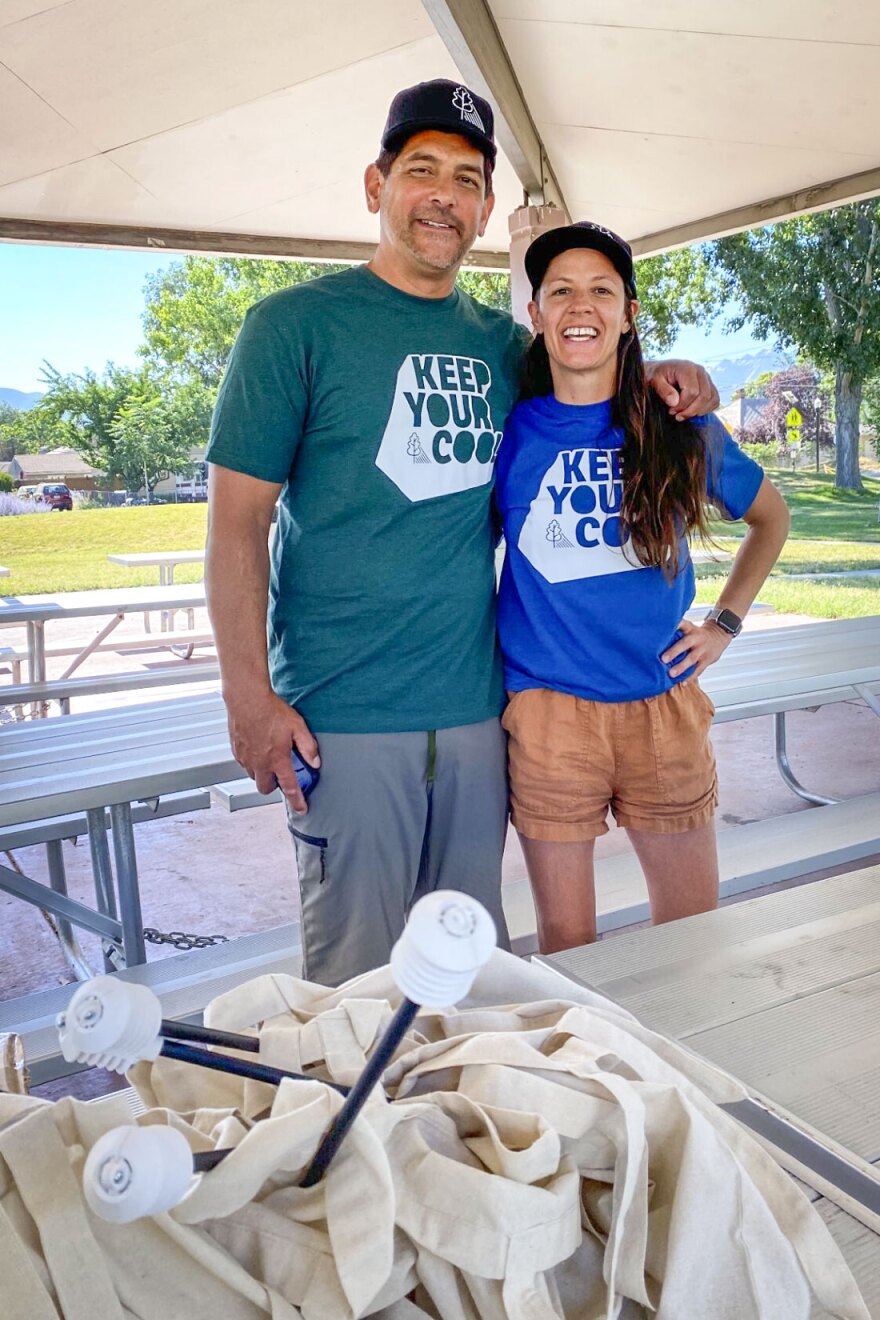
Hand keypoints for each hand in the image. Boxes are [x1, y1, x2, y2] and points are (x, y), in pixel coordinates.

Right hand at [224, 688, 319, 813]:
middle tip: (281, 774)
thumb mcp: (297, 726)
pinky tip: (259, 748)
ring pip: (255, 776)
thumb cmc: (271, 710)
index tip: (301, 809)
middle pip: (266, 788)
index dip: (297, 801)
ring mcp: (246, 758)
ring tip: (270, 758)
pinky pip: (245, 765)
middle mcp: (259, 762)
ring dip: (263, 773)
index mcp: (277, 759)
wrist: (246, 698)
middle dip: (274, 786)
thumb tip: (315, 762)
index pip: (289, 787)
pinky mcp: (236, 751)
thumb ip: (308, 746)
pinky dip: (253, 762)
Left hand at [645, 359, 719, 420]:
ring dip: (698, 411)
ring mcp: (706, 378)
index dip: (682, 405)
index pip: (692, 391)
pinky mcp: (709, 385)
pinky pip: (715, 400)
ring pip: (712, 399)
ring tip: (684, 414)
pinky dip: (706, 409)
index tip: (671, 410)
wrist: (661, 370)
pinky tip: (693, 411)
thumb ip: (663, 390)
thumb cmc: (657, 375)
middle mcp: (700, 371)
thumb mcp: (654, 381)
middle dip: (690, 410)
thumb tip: (674, 402)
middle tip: (677, 415)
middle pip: (704, 396)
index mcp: (687, 368)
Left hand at [661, 618, 730, 680]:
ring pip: (691, 659)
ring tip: (672, 674)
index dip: (675, 625)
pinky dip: (690, 677)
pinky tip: (683, 682)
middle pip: (685, 644)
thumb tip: (656, 639)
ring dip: (681, 667)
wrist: (719, 635)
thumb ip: (677, 632)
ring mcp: (702, 650)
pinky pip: (698, 670)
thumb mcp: (690, 628)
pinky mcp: (707, 660)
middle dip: (674, 652)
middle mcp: (696, 638)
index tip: (665, 628)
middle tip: (663, 659)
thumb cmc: (698, 634)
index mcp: (690, 629)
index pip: (682, 624)